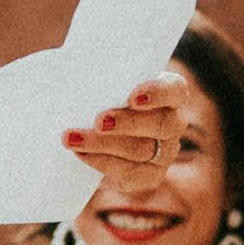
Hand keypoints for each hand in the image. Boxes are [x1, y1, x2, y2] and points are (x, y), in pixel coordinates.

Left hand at [62, 68, 190, 177]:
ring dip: (103, 145)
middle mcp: (174, 123)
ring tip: (72, 138)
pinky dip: (103, 164)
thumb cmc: (104, 92)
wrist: (98, 129)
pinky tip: (81, 154)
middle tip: (98, 121)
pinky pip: (130, 175)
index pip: (174, 90)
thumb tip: (69, 68)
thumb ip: (100, 72)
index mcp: (170, 93)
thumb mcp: (105, 78)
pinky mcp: (149, 176)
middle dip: (127, 124)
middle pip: (160, 125)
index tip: (132, 97)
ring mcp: (164, 153)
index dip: (157, 93)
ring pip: (141, 151)